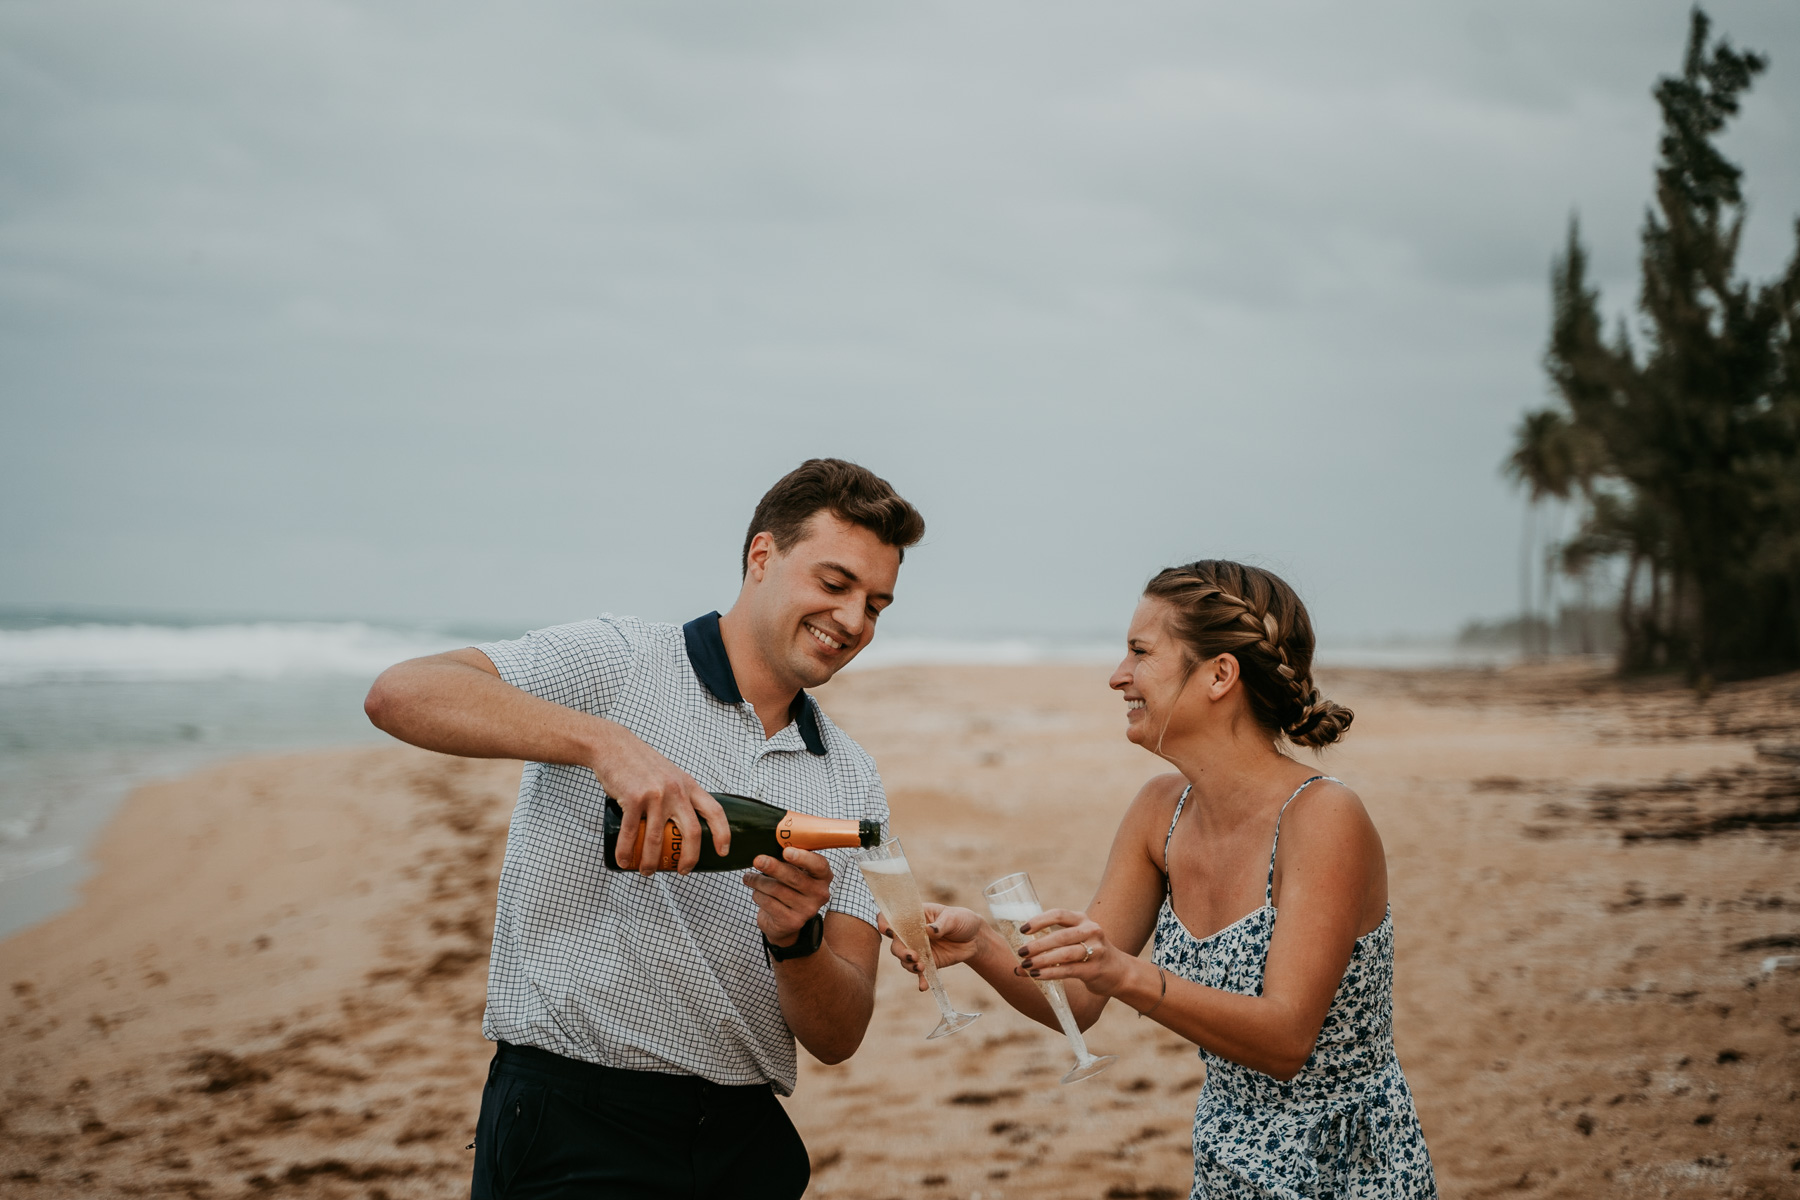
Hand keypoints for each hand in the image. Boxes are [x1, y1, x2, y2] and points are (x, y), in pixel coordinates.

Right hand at [591, 723, 728, 874]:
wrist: (613, 746)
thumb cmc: (640, 763)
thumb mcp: (670, 775)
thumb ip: (679, 794)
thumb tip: (682, 823)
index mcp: (688, 785)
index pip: (714, 811)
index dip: (723, 833)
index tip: (722, 851)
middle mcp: (676, 790)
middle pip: (691, 832)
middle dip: (689, 858)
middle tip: (683, 871)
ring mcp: (655, 795)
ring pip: (656, 839)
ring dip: (651, 861)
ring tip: (647, 871)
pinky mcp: (633, 798)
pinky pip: (630, 832)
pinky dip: (626, 851)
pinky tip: (625, 861)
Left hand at [742, 848, 833, 949]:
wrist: (786, 921)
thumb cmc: (790, 888)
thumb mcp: (797, 872)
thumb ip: (791, 859)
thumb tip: (771, 846)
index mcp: (823, 876)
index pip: (818, 865)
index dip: (802, 857)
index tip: (786, 851)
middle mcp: (819, 894)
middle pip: (794, 877)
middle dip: (773, 867)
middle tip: (758, 860)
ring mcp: (807, 910)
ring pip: (777, 889)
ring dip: (758, 881)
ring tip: (749, 877)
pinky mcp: (792, 922)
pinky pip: (768, 903)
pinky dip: (758, 895)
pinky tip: (756, 892)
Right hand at [882, 903, 984, 990]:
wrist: (975, 938)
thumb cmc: (962, 920)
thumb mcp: (953, 918)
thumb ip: (941, 924)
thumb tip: (929, 930)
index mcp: (915, 917)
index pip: (893, 917)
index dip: (885, 922)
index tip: (888, 930)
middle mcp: (912, 933)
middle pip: (896, 943)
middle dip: (900, 951)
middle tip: (912, 955)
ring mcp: (918, 949)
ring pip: (904, 959)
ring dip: (909, 965)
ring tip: (921, 967)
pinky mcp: (927, 962)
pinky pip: (920, 973)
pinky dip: (920, 980)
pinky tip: (923, 986)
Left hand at [1014, 908, 1128, 994]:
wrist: (1119, 972)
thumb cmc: (1090, 953)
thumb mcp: (1078, 936)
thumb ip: (1056, 938)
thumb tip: (1021, 949)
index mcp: (1082, 919)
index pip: (1058, 914)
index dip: (1039, 921)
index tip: (1022, 930)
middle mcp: (1091, 931)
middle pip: (1060, 936)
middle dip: (1038, 945)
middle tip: (1021, 952)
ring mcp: (1095, 950)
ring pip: (1064, 954)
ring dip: (1041, 960)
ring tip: (1025, 966)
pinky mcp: (1094, 969)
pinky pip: (1068, 971)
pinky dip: (1050, 973)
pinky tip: (1036, 975)